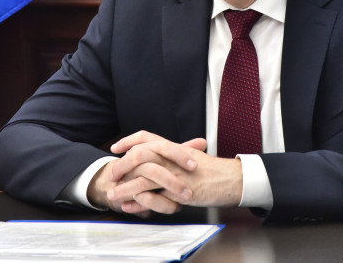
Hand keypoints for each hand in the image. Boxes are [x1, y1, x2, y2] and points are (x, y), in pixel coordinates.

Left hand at [104, 131, 243, 212]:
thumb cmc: (214, 170)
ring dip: (125, 187)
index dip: (129, 140)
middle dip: (121, 165)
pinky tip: (129, 205)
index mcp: (174, 147)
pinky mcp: (177, 191)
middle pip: (139, 154)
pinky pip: (153, 195)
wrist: (231, 179)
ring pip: (142, 176)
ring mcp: (174, 173)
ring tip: (113, 194)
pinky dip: (138, 201)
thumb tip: (163, 154)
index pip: (146, 137)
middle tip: (111, 174)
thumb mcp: (193, 157)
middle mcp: (171, 157)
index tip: (116, 147)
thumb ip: (177, 154)